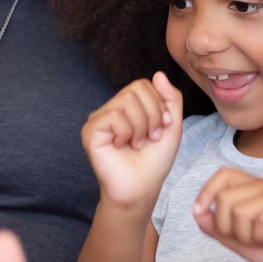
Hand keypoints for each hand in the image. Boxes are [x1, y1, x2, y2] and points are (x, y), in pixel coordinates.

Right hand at [82, 72, 184, 208]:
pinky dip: (126, 133)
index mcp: (129, 106)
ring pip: (126, 101)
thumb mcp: (172, 125)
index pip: (145, 84)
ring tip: (137, 144)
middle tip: (150, 138)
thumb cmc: (154, 160)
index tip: (162, 128)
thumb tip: (158, 73)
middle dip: (152, 115)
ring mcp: (99, 119)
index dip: (158, 105)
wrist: (142, 188)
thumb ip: (171, 98)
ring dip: (141, 126)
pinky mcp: (90, 130)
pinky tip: (121, 146)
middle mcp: (112, 109)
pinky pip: (114, 116)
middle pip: (136, 89)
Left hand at [193, 169, 262, 261]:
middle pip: (225, 198)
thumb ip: (215, 226)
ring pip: (241, 210)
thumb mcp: (236, 240)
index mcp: (254, 187)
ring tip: (259, 240)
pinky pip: (262, 220)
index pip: (223, 175)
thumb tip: (196, 211)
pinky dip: (259, 237)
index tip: (199, 213)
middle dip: (225, 226)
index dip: (206, 192)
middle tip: (243, 239)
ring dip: (244, 235)